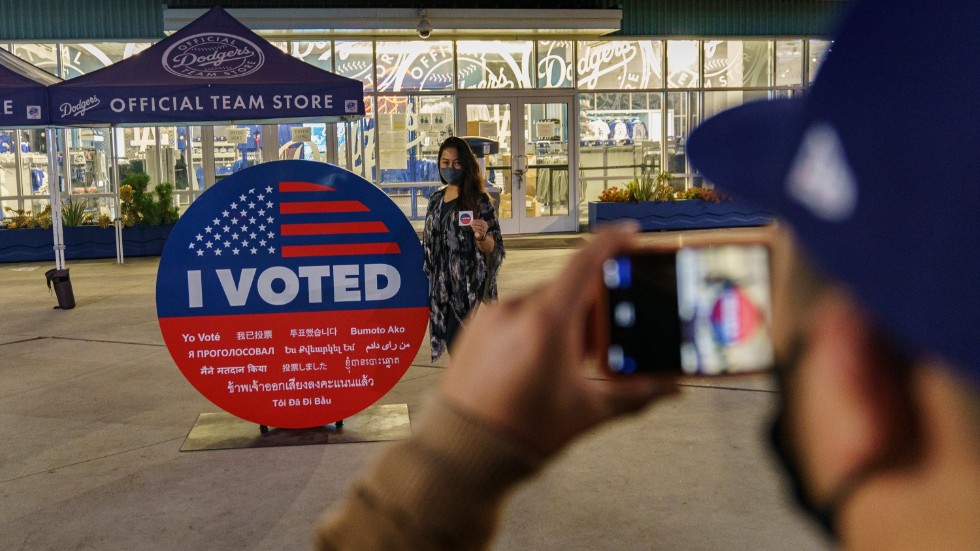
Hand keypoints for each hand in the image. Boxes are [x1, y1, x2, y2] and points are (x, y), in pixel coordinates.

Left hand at [439, 223, 678, 456]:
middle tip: (602, 341)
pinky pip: (514, 314)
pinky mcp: (475, 327)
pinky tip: (538, 362)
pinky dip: (533, 327)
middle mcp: (516, 309)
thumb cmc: (524, 433)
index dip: (612, 242)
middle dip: (590, 308)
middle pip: (567, 288)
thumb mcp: (588, 412)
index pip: (586, 262)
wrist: (461, 451)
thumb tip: (672, 387)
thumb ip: (635, 394)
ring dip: (560, 320)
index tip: (631, 233)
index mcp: (548, 321)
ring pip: (540, 302)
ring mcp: (491, 316)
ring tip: (568, 361)